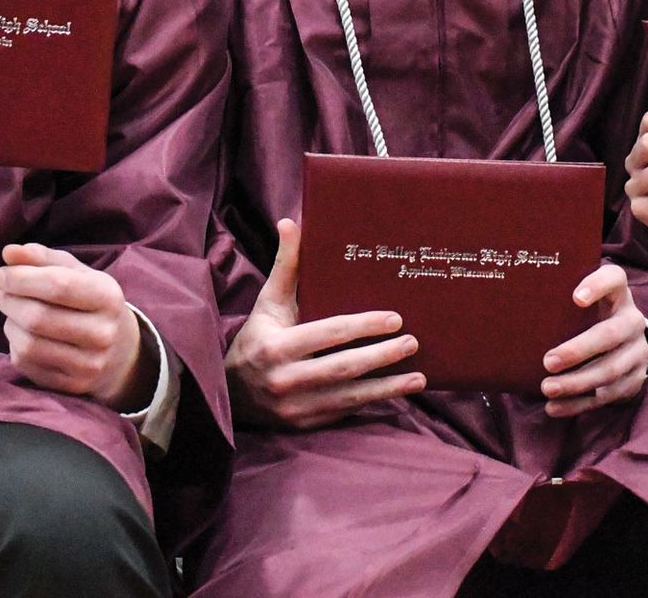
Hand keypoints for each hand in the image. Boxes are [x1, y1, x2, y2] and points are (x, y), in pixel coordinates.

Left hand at [0, 243, 152, 408]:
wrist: (121, 353)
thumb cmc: (91, 303)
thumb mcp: (78, 274)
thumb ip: (43, 259)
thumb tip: (8, 252)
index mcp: (108, 297)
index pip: (58, 285)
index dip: (21, 278)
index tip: (1, 273)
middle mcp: (102, 333)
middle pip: (37, 317)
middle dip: (9, 300)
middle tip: (2, 292)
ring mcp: (88, 364)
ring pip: (27, 344)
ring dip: (9, 323)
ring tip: (13, 312)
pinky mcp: (71, 386)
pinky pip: (26, 364)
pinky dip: (15, 345)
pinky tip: (23, 334)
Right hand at [225, 219, 424, 430]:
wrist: (229, 393)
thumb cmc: (256, 338)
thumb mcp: (268, 302)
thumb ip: (286, 265)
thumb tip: (291, 222)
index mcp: (276, 346)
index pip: (328, 333)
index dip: (363, 326)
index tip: (394, 318)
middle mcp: (285, 380)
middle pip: (343, 367)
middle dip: (381, 356)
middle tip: (412, 342)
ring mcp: (294, 408)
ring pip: (349, 397)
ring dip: (387, 388)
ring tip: (419, 378)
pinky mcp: (304, 425)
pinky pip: (344, 414)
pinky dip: (373, 404)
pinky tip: (397, 394)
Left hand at [540, 264, 647, 417]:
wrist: (623, 341)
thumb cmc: (588, 316)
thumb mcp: (580, 301)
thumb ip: (558, 296)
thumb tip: (506, 303)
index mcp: (618, 293)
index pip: (613, 279)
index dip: (598, 286)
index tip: (576, 298)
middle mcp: (633, 320)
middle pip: (611, 334)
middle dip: (579, 350)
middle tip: (548, 362)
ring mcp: (638, 351)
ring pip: (610, 370)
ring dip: (576, 382)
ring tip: (547, 388)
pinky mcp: (636, 378)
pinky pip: (608, 395)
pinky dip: (579, 404)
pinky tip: (554, 407)